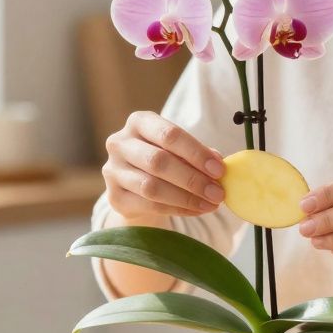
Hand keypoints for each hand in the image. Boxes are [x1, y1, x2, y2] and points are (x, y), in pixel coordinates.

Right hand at [103, 111, 225, 219]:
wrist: (136, 185)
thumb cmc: (164, 159)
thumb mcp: (180, 150)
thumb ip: (197, 154)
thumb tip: (218, 163)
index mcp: (139, 122)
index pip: (169, 135)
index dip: (196, 153)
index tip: (219, 170)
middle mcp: (120, 143)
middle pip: (158, 161)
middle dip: (192, 179)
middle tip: (217, 192)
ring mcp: (113, 171)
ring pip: (152, 187)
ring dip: (186, 198)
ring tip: (210, 204)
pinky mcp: (114, 197)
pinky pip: (149, 205)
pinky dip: (177, 209)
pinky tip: (196, 210)